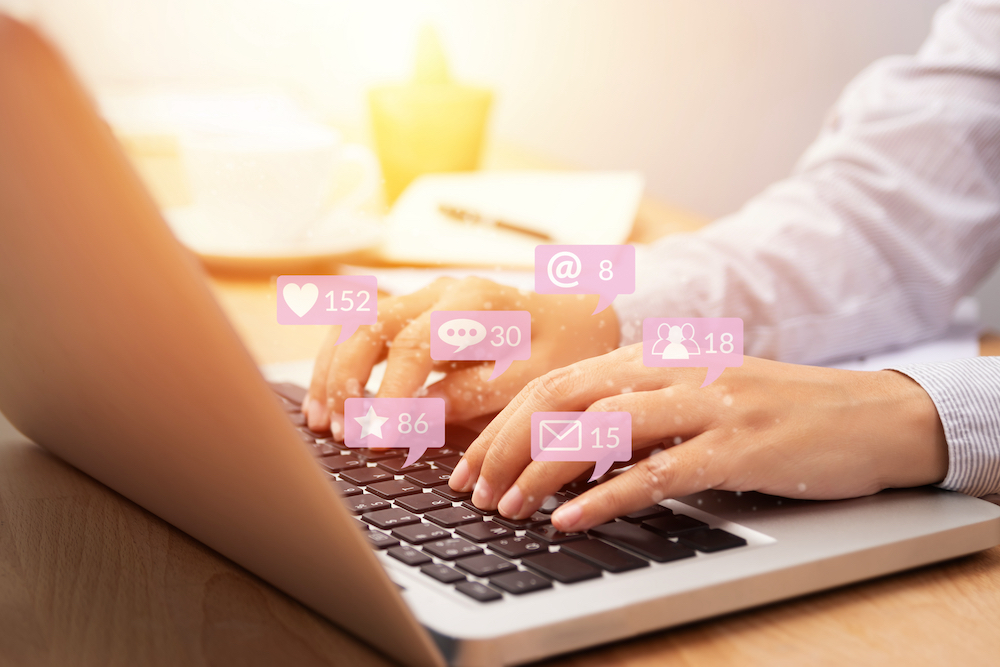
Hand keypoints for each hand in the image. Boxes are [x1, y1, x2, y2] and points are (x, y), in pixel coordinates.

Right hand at [303, 277, 618, 436]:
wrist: (583, 317)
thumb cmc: (566, 349)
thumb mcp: (533, 379)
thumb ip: (474, 395)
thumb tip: (415, 418)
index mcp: (474, 303)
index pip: (412, 345)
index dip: (390, 395)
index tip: (379, 440)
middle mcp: (441, 291)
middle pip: (369, 324)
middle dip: (346, 380)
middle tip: (344, 433)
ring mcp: (424, 298)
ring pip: (354, 321)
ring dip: (332, 370)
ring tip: (324, 423)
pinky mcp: (416, 313)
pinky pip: (362, 327)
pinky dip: (339, 361)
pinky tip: (332, 401)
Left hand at [448, 345, 947, 531]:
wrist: (868, 412)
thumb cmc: (773, 409)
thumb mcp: (693, 395)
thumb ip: (633, 410)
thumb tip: (560, 447)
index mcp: (653, 356)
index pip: (554, 380)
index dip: (500, 421)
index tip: (466, 463)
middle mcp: (671, 370)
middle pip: (562, 397)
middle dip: (503, 445)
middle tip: (471, 491)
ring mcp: (705, 404)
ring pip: (600, 429)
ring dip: (541, 471)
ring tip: (506, 509)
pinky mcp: (737, 447)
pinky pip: (658, 472)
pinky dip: (606, 497)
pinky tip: (570, 520)